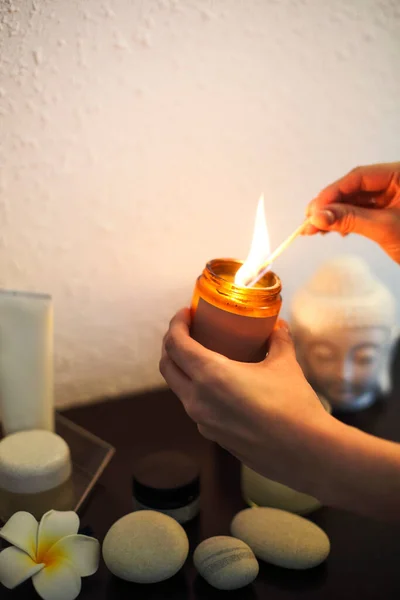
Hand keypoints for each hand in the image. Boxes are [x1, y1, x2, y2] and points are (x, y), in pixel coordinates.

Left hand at [159, 308, 330, 493]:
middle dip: (172, 345)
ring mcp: (202, 421)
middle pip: (168, 366)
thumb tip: (278, 325)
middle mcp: (198, 399)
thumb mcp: (285, 365)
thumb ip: (278, 340)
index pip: (176, 344)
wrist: (305, 452)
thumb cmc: (293, 405)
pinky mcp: (213, 436)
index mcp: (210, 375)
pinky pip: (195, 407)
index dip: (176, 324)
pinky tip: (219, 386)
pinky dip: (197, 389)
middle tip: (189, 331)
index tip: (186, 313)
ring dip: (183, 368)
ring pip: (179, 388)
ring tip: (202, 356)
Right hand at [305, 162, 399, 262]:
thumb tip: (317, 217)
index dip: (333, 192)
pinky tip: (334, 231)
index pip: (358, 177)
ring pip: (355, 201)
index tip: (313, 210)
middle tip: (308, 221)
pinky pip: (361, 211)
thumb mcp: (385, 229)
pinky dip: (346, 221)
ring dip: (334, 215)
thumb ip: (350, 219)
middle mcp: (395, 181)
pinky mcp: (388, 212)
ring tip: (314, 229)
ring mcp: (391, 197)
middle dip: (330, 205)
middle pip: (354, 188)